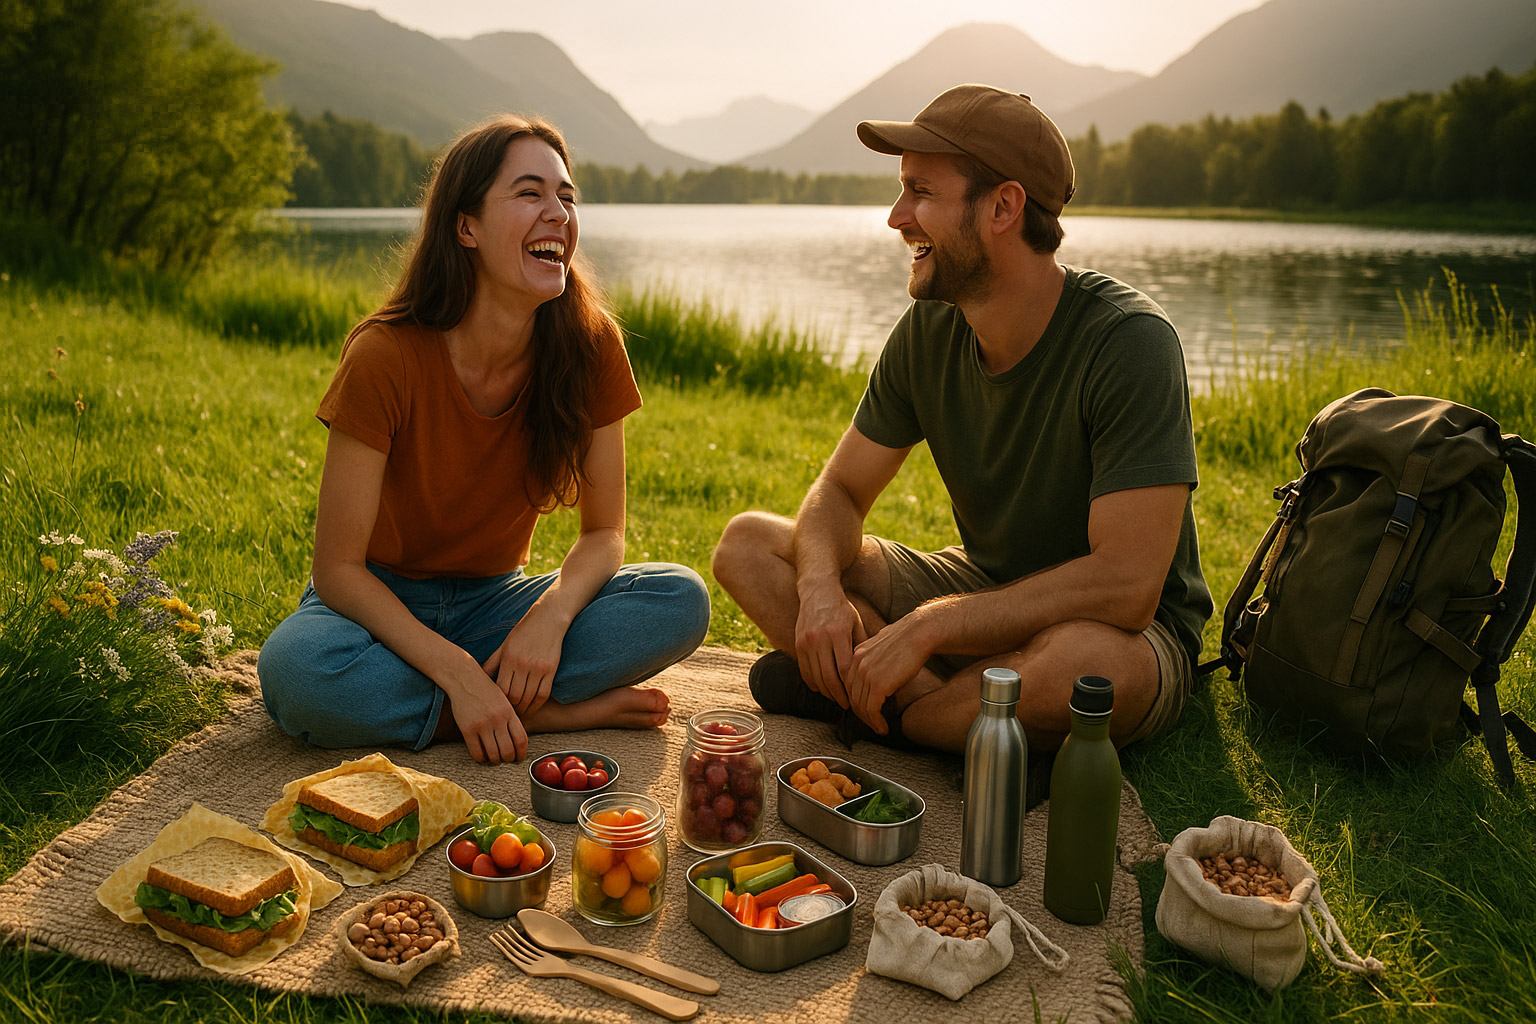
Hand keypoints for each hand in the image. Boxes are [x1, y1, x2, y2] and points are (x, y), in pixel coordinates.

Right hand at [448, 668, 527, 763]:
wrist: (464, 678)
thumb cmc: (485, 689)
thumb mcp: (504, 700)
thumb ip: (511, 718)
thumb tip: (517, 741)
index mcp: (509, 712)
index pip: (521, 739)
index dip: (521, 753)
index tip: (519, 757)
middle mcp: (497, 719)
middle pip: (508, 751)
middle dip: (508, 759)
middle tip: (506, 760)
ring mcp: (482, 725)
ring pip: (493, 754)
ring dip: (495, 760)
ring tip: (494, 758)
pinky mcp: (467, 729)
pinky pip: (477, 752)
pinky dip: (481, 758)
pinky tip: (482, 756)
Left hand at [483, 606, 566, 718]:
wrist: (548, 619)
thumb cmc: (523, 632)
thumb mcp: (504, 645)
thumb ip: (492, 663)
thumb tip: (480, 679)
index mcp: (508, 658)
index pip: (500, 688)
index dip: (499, 702)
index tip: (497, 708)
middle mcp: (522, 664)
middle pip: (514, 696)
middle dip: (510, 709)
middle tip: (507, 716)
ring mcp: (538, 667)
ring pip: (528, 697)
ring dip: (523, 709)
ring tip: (518, 715)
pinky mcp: (551, 669)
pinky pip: (543, 694)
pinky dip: (537, 705)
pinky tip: (532, 708)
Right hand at [793, 581, 867, 708]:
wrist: (818, 591)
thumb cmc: (842, 609)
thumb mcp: (857, 623)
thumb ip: (861, 646)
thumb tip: (871, 671)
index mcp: (838, 632)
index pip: (845, 668)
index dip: (851, 686)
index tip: (858, 696)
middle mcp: (820, 637)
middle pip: (829, 676)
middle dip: (839, 695)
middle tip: (847, 706)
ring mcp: (806, 641)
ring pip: (815, 677)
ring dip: (826, 692)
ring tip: (836, 699)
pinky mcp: (797, 643)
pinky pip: (804, 671)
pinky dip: (813, 683)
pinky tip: (822, 689)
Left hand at [847, 613, 930, 732]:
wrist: (920, 633)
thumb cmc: (908, 641)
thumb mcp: (883, 648)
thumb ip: (873, 661)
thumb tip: (875, 679)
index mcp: (857, 655)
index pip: (848, 684)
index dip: (856, 701)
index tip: (866, 711)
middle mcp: (857, 664)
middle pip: (852, 697)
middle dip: (862, 714)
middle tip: (872, 724)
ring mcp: (866, 674)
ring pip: (861, 706)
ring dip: (870, 721)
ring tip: (879, 728)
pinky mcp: (878, 684)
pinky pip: (872, 710)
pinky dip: (876, 722)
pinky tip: (884, 728)